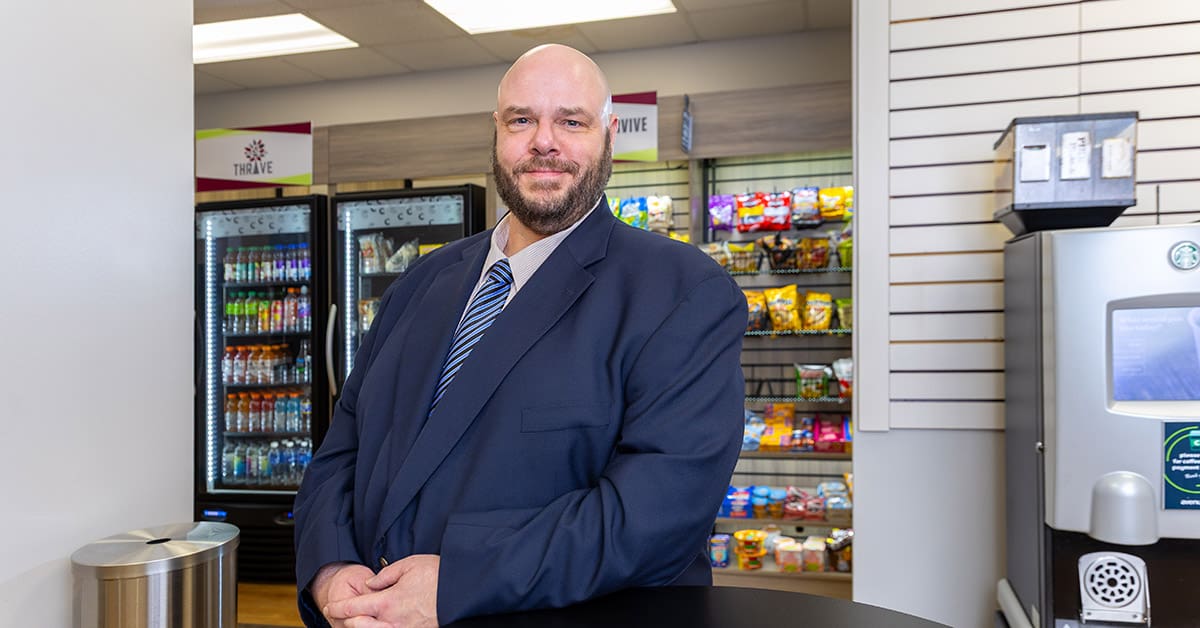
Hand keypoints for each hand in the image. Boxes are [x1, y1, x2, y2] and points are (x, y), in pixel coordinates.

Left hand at [324, 554, 439, 627]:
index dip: (337, 608)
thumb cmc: (438, 575)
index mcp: (388, 601)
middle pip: (358, 627)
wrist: (462, 592)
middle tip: (338, 615)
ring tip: (356, 622)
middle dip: (345, 621)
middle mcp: (392, 621)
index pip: (353, 608)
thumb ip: (385, 575)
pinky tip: (378, 626)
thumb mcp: (409, 565)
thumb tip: (370, 584)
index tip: (329, 606)